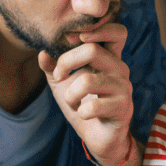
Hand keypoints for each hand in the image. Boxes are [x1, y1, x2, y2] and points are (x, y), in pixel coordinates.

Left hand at [40, 22, 134, 165]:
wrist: (98, 137)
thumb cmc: (83, 105)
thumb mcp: (63, 84)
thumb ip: (52, 67)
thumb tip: (43, 52)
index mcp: (109, 57)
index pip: (117, 31)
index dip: (97, 29)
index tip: (72, 40)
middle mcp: (120, 68)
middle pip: (92, 50)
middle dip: (66, 63)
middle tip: (59, 76)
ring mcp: (123, 87)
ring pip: (87, 81)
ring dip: (70, 95)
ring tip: (72, 102)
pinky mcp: (122, 108)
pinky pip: (92, 107)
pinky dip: (80, 112)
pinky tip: (83, 114)